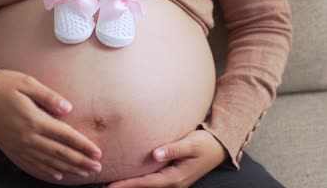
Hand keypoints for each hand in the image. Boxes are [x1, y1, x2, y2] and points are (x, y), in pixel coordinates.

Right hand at [0, 69, 102, 180]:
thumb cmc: (4, 84)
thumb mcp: (27, 83)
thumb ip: (49, 97)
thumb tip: (69, 109)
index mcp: (34, 119)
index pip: (65, 135)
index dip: (83, 145)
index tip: (98, 153)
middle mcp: (27, 136)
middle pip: (60, 152)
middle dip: (80, 161)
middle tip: (96, 168)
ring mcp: (18, 145)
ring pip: (48, 161)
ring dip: (67, 168)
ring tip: (83, 174)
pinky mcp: (11, 148)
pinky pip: (31, 164)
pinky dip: (46, 171)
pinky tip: (56, 175)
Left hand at [107, 129, 227, 187]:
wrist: (220, 147)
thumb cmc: (205, 143)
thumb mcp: (191, 143)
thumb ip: (173, 149)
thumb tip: (155, 155)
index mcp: (177, 177)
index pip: (148, 183)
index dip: (129, 184)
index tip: (112, 185)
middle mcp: (174, 183)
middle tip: (106, 186)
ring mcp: (174, 181)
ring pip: (149, 186)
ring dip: (132, 186)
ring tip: (114, 184)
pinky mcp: (173, 176)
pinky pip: (154, 182)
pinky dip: (141, 182)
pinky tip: (131, 178)